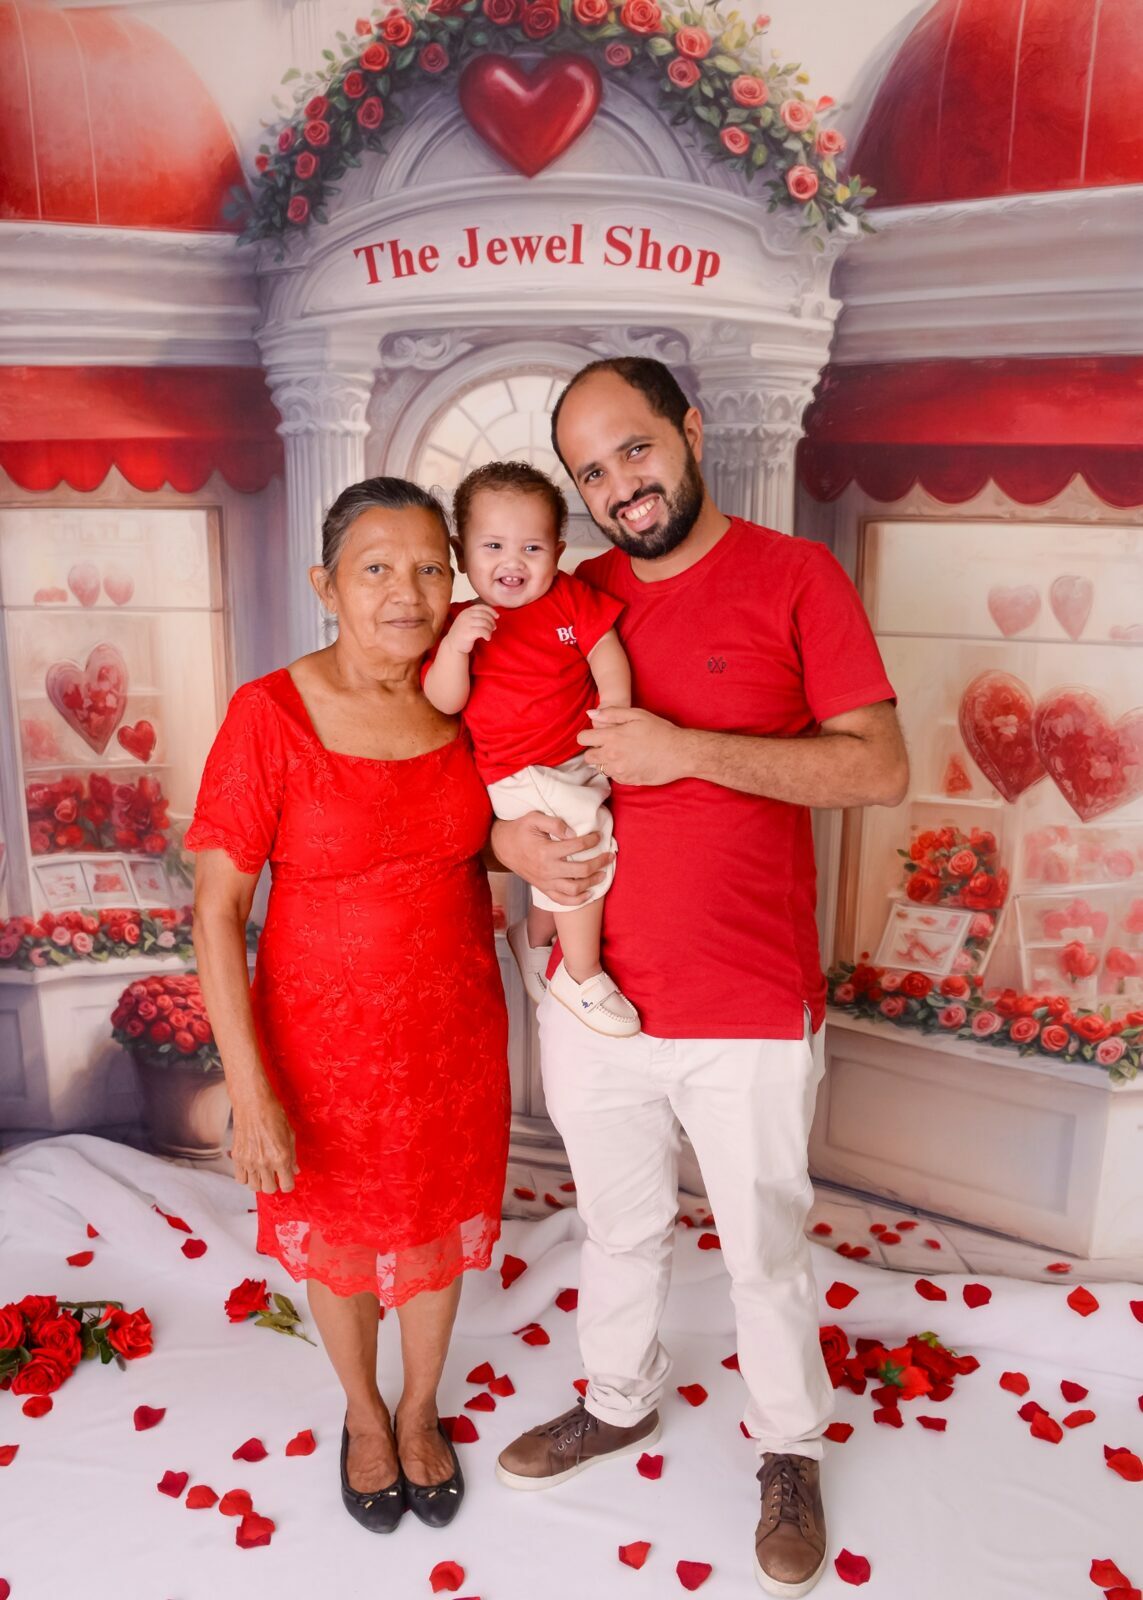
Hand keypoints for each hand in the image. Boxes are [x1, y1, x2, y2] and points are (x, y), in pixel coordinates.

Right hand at [230, 1090, 297, 1194]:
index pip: (286, 1186)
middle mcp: (264, 1162)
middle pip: (269, 1189)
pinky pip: (240, 1178)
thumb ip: (292, 1156)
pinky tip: (252, 1168)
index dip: (288, 1185)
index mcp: (281, 1157)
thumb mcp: (290, 1134)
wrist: (252, 1102)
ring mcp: (249, 1161)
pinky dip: (246, 1177)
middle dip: (274, 1184)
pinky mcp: (237, 1157)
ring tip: (263, 1172)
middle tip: (275, 1175)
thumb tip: (294, 1170)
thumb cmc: (273, 1114)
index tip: (287, 1181)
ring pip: (253, 1187)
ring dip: (260, 1182)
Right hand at [445, 604, 497, 654]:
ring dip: (490, 629)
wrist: (452, 645)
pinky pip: (482, 631)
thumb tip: (493, 616)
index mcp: (466, 611)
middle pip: (485, 615)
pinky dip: (487, 635)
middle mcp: (466, 616)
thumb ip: (477, 616)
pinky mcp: (467, 633)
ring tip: (489, 633)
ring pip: (485, 623)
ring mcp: (466, 624)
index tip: (497, 616)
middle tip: (494, 628)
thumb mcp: (468, 621)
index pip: (481, 607)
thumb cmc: (463, 633)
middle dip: (492, 621)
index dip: (491, 611)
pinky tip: (487, 638)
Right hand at [490, 813, 611, 907]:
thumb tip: (573, 833)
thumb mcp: (534, 818)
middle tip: (609, 856)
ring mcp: (545, 882)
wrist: (502, 847)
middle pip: (581, 870)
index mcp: (545, 851)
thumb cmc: (520, 830)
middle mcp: (547, 869)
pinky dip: (578, 901)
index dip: (591, 840)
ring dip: (592, 883)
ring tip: (603, 874)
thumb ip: (554, 823)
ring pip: (574, 888)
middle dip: (599, 863)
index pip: (576, 846)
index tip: (598, 836)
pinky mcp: (543, 889)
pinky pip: (562, 901)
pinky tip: (589, 894)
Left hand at [579, 706, 691, 786]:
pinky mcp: (628, 780)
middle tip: (608, 745)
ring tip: (621, 754)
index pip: (582, 739)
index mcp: (612, 737)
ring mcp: (620, 770)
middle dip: (594, 750)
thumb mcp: (637, 715)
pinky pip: (614, 777)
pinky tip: (630, 762)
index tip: (596, 735)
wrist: (679, 753)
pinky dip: (617, 770)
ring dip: (606, 762)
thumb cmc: (660, 731)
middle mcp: (612, 756)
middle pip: (588, 757)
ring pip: (600, 769)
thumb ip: (611, 713)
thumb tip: (590, 714)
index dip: (587, 736)